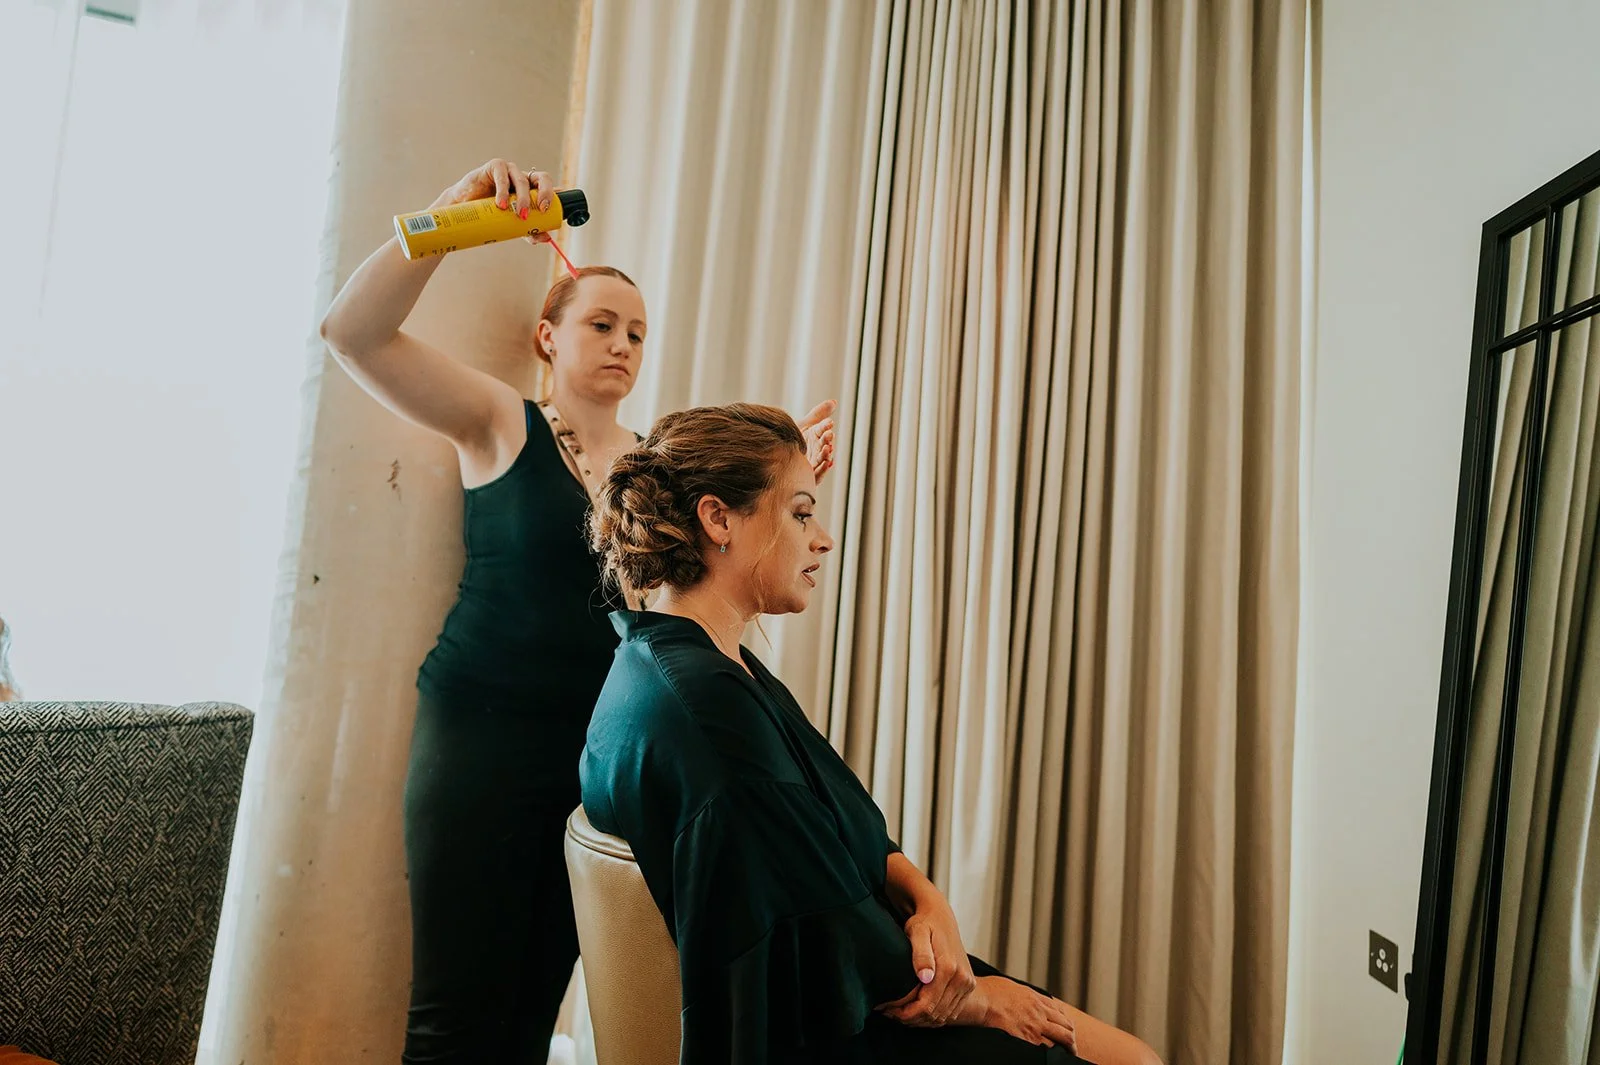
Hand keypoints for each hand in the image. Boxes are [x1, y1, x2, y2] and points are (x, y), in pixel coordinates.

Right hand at [430, 159, 554, 227]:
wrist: (463, 208)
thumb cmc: (490, 214)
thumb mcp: (513, 225)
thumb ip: (530, 232)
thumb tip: (547, 238)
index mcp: (531, 189)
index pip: (547, 187)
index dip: (553, 194)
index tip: (552, 208)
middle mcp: (522, 177)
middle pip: (542, 179)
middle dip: (545, 194)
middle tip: (542, 209)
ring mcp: (509, 171)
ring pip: (523, 180)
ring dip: (524, 198)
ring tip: (519, 214)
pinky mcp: (494, 167)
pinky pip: (502, 175)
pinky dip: (503, 190)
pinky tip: (502, 203)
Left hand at [797, 399, 836, 482]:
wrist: (773, 454)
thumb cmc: (791, 439)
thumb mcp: (806, 424)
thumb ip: (819, 414)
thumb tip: (834, 402)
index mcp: (817, 439)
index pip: (823, 431)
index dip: (826, 428)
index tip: (829, 423)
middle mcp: (817, 451)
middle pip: (824, 446)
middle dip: (828, 441)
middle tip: (829, 435)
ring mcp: (813, 464)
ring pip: (822, 460)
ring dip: (827, 454)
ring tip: (828, 448)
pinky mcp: (808, 476)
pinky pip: (818, 475)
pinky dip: (824, 469)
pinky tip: (827, 462)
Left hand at [878, 905, 976, 1026]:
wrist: (940, 917)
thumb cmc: (924, 923)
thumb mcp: (917, 932)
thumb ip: (921, 954)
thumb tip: (925, 977)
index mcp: (949, 968)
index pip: (927, 1005)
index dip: (906, 1013)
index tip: (889, 1010)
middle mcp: (962, 978)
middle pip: (935, 1014)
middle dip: (911, 1018)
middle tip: (891, 1013)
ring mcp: (967, 983)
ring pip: (943, 1016)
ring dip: (922, 1020)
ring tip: (901, 1012)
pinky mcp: (968, 986)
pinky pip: (951, 1011)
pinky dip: (934, 1016)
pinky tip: (917, 1009)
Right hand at [960, 976, 1076, 1050]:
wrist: (982, 1000)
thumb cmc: (992, 991)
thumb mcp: (1015, 987)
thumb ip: (1028, 995)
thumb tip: (1032, 999)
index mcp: (1037, 1000)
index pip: (1061, 1014)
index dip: (1067, 1024)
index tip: (1068, 1031)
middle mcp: (1039, 1013)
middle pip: (1065, 1028)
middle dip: (1071, 1040)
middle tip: (1072, 1048)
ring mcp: (1034, 1027)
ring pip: (1059, 1040)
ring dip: (1063, 1048)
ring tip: (1064, 1054)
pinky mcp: (1025, 1038)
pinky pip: (1043, 1049)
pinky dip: (1048, 1053)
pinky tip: (1047, 1056)